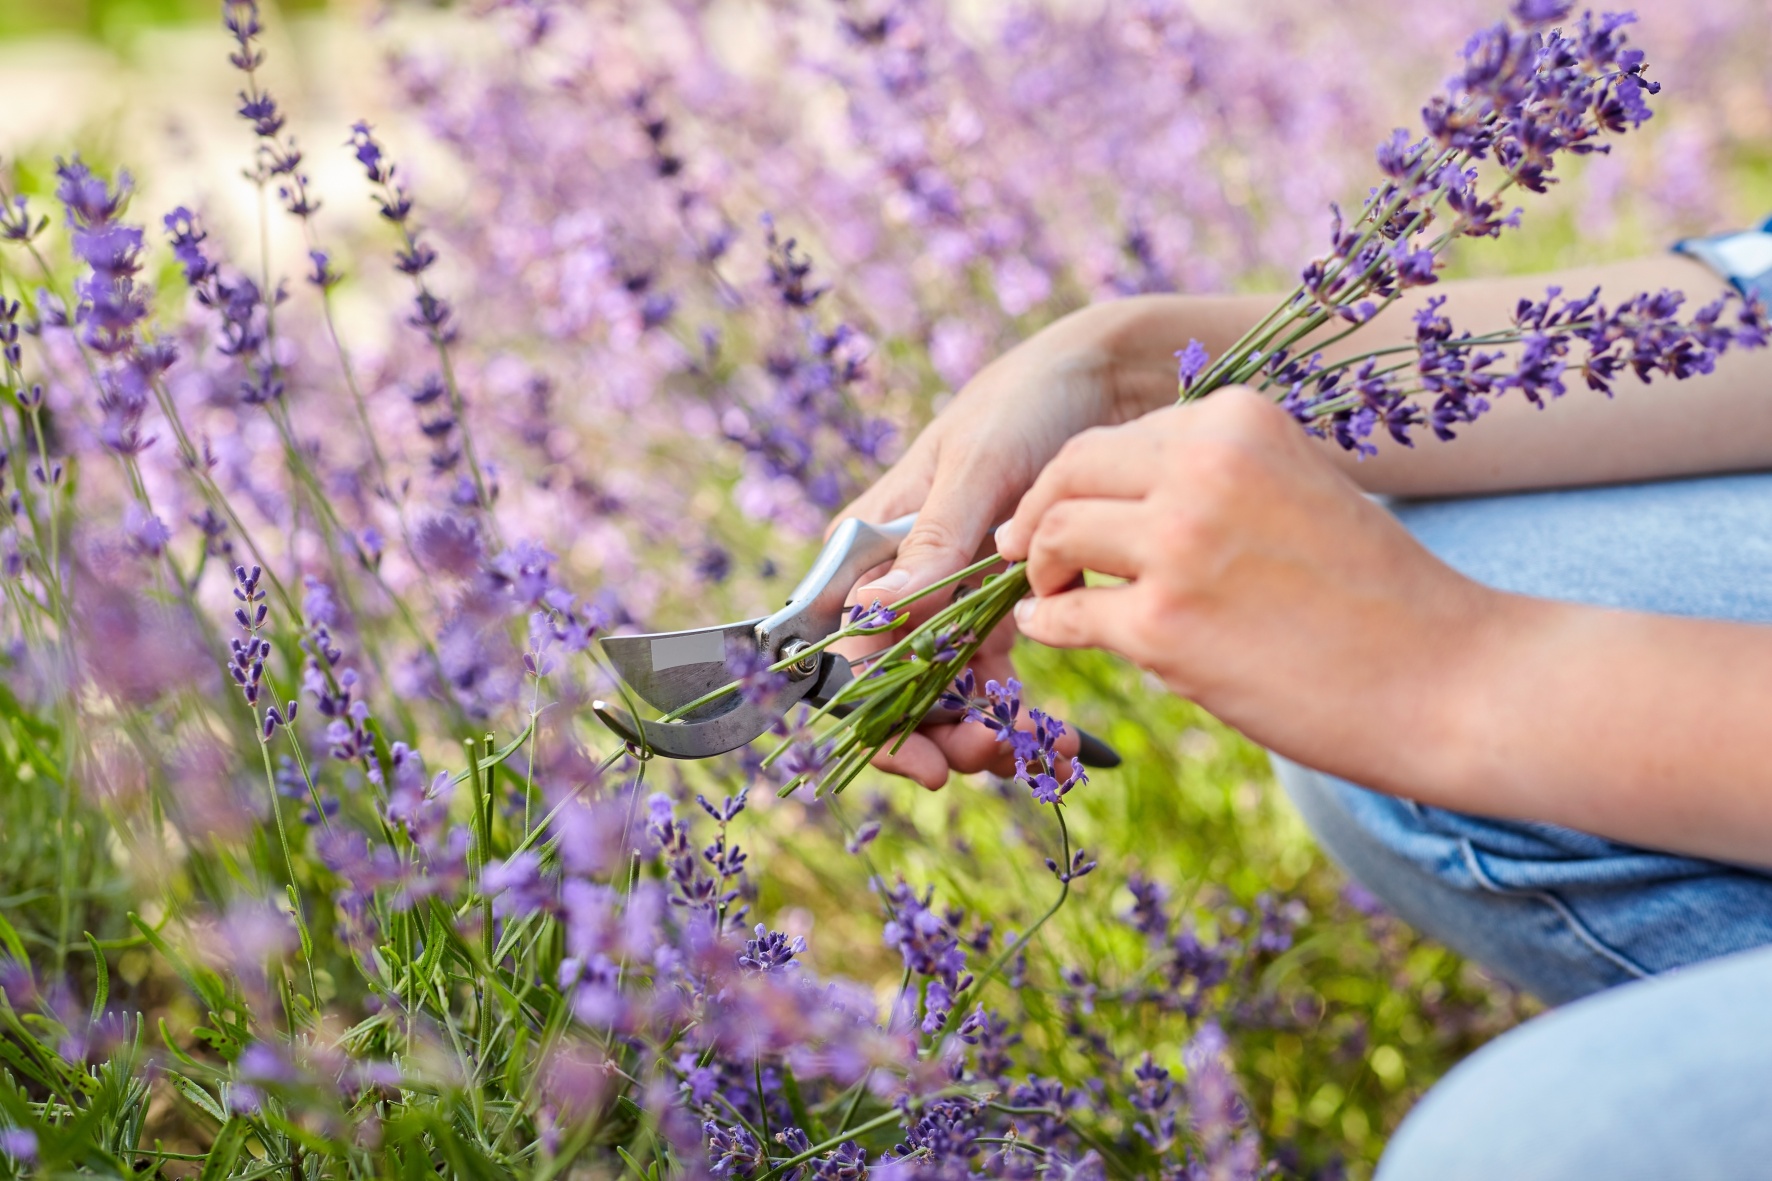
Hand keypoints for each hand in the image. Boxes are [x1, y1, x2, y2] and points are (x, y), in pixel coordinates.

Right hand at [830, 302, 1180, 787]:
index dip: (874, 717)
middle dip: (933, 734)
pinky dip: (1016, 714)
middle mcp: (895, 580)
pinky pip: (989, 678)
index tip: (927, 759)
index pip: (843, 652)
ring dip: (979, 734)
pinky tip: (1053, 740)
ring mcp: (944, 598)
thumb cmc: (1022, 404)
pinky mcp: (995, 606)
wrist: (1106, 379)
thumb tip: (871, 611)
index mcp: (865, 546)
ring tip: (1035, 754)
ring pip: (940, 693)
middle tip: (989, 758)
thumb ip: (930, 542)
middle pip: (888, 687)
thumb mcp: (977, 468)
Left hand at [996, 388, 1504, 784]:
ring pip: (1053, 535)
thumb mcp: (1301, 488)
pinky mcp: (1163, 627)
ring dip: (1039, 567)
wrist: (1453, 678)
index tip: (1060, 511)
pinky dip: (1046, 622)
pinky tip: (1051, 629)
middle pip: (1069, 474)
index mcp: (1239, 420)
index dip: (1077, 479)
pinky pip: (1065, 616)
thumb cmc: (1381, 595)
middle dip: (1036, 513)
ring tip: (1049, 592)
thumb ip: (1217, 476)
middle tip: (1025, 550)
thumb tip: (1124, 495)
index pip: (1116, 438)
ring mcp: (1178, 546)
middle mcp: (1202, 466)